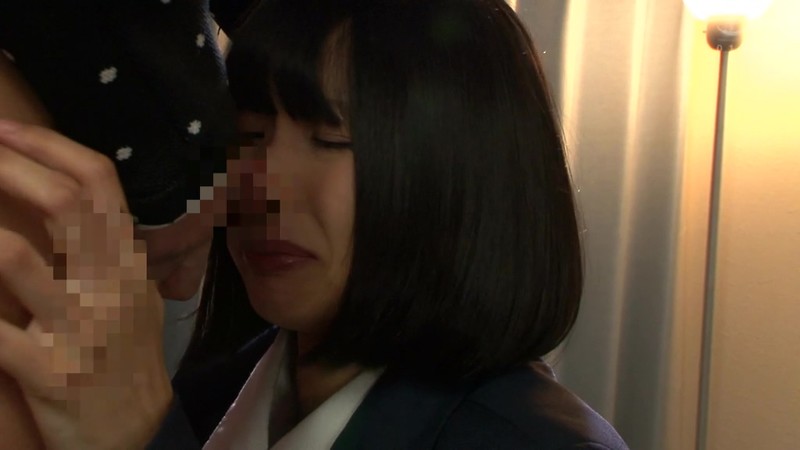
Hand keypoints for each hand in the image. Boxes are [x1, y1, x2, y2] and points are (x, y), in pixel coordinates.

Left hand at [0, 121, 171, 449]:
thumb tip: (69, 201)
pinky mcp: (47, 372)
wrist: (135, 434)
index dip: (49, 146)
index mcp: (128, 263)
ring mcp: (79, 330)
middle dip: (7, 165)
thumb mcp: (134, 298)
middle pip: (64, 203)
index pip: (100, 184)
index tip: (5, 129)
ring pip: (14, 258)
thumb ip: (108, 251)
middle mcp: (110, 287)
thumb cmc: (127, 362)